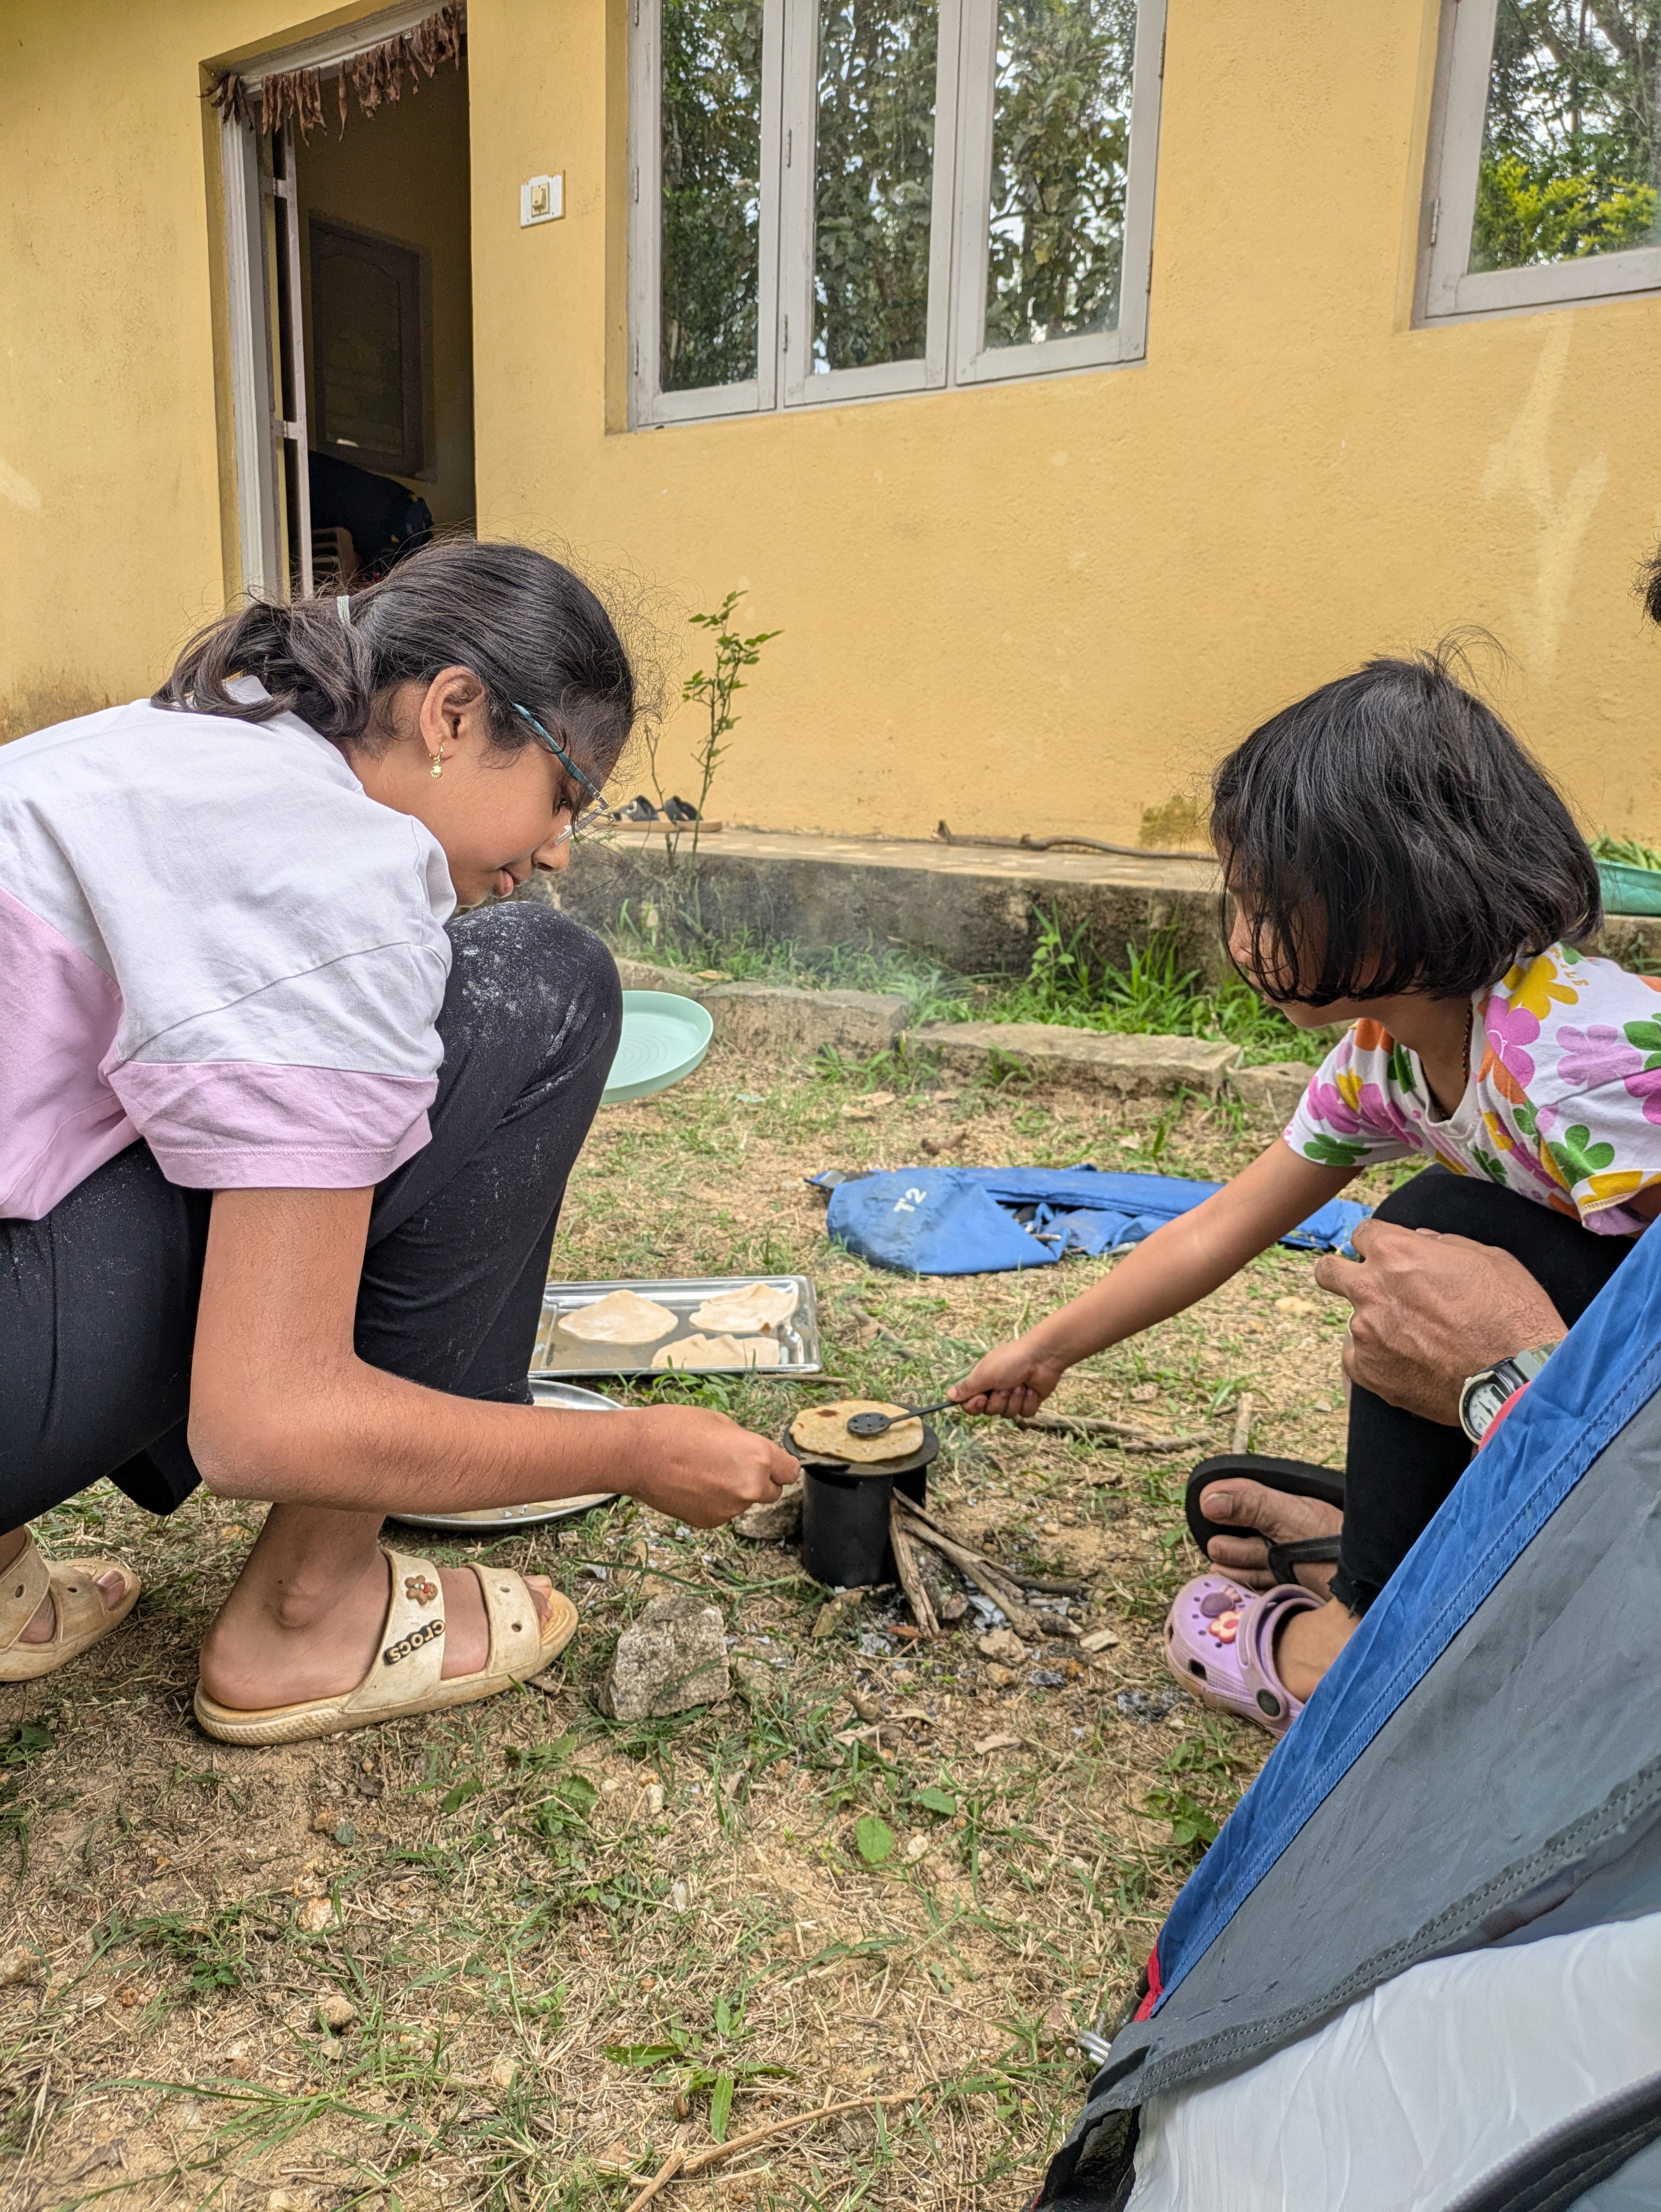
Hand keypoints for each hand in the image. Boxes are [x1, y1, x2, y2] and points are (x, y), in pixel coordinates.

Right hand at [621, 1407, 799, 1527]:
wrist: (636, 1454)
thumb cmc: (673, 1429)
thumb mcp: (720, 1422)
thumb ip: (744, 1443)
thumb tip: (751, 1455)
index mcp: (757, 1457)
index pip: (790, 1472)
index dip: (782, 1466)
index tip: (775, 1464)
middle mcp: (749, 1487)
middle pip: (772, 1492)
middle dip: (760, 1480)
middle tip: (735, 1464)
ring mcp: (729, 1508)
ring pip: (744, 1501)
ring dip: (734, 1490)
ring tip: (705, 1471)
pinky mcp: (709, 1521)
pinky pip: (723, 1510)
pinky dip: (715, 1501)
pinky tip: (694, 1484)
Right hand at [947, 1339, 1069, 1420]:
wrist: (1042, 1358)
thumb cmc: (1010, 1361)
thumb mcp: (985, 1373)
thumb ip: (967, 1387)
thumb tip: (948, 1396)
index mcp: (983, 1382)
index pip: (971, 1405)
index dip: (974, 1405)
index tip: (981, 1398)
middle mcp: (996, 1391)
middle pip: (989, 1411)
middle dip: (998, 1400)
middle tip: (1005, 1386)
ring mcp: (1013, 1397)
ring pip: (1008, 1414)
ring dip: (1014, 1399)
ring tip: (1021, 1384)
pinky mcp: (1029, 1402)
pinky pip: (1024, 1414)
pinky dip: (1028, 1402)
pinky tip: (1032, 1390)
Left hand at [1312, 1219, 1565, 1424]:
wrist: (1518, 1378)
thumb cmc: (1512, 1314)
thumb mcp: (1487, 1259)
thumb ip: (1443, 1243)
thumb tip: (1422, 1239)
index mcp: (1395, 1252)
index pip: (1363, 1233)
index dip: (1378, 1243)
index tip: (1387, 1256)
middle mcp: (1369, 1289)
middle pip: (1328, 1271)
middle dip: (1342, 1274)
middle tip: (1368, 1288)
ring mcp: (1364, 1333)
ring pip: (1352, 1320)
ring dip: (1374, 1324)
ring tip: (1414, 1341)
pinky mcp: (1367, 1372)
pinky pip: (1356, 1359)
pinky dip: (1375, 1360)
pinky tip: (1406, 1365)